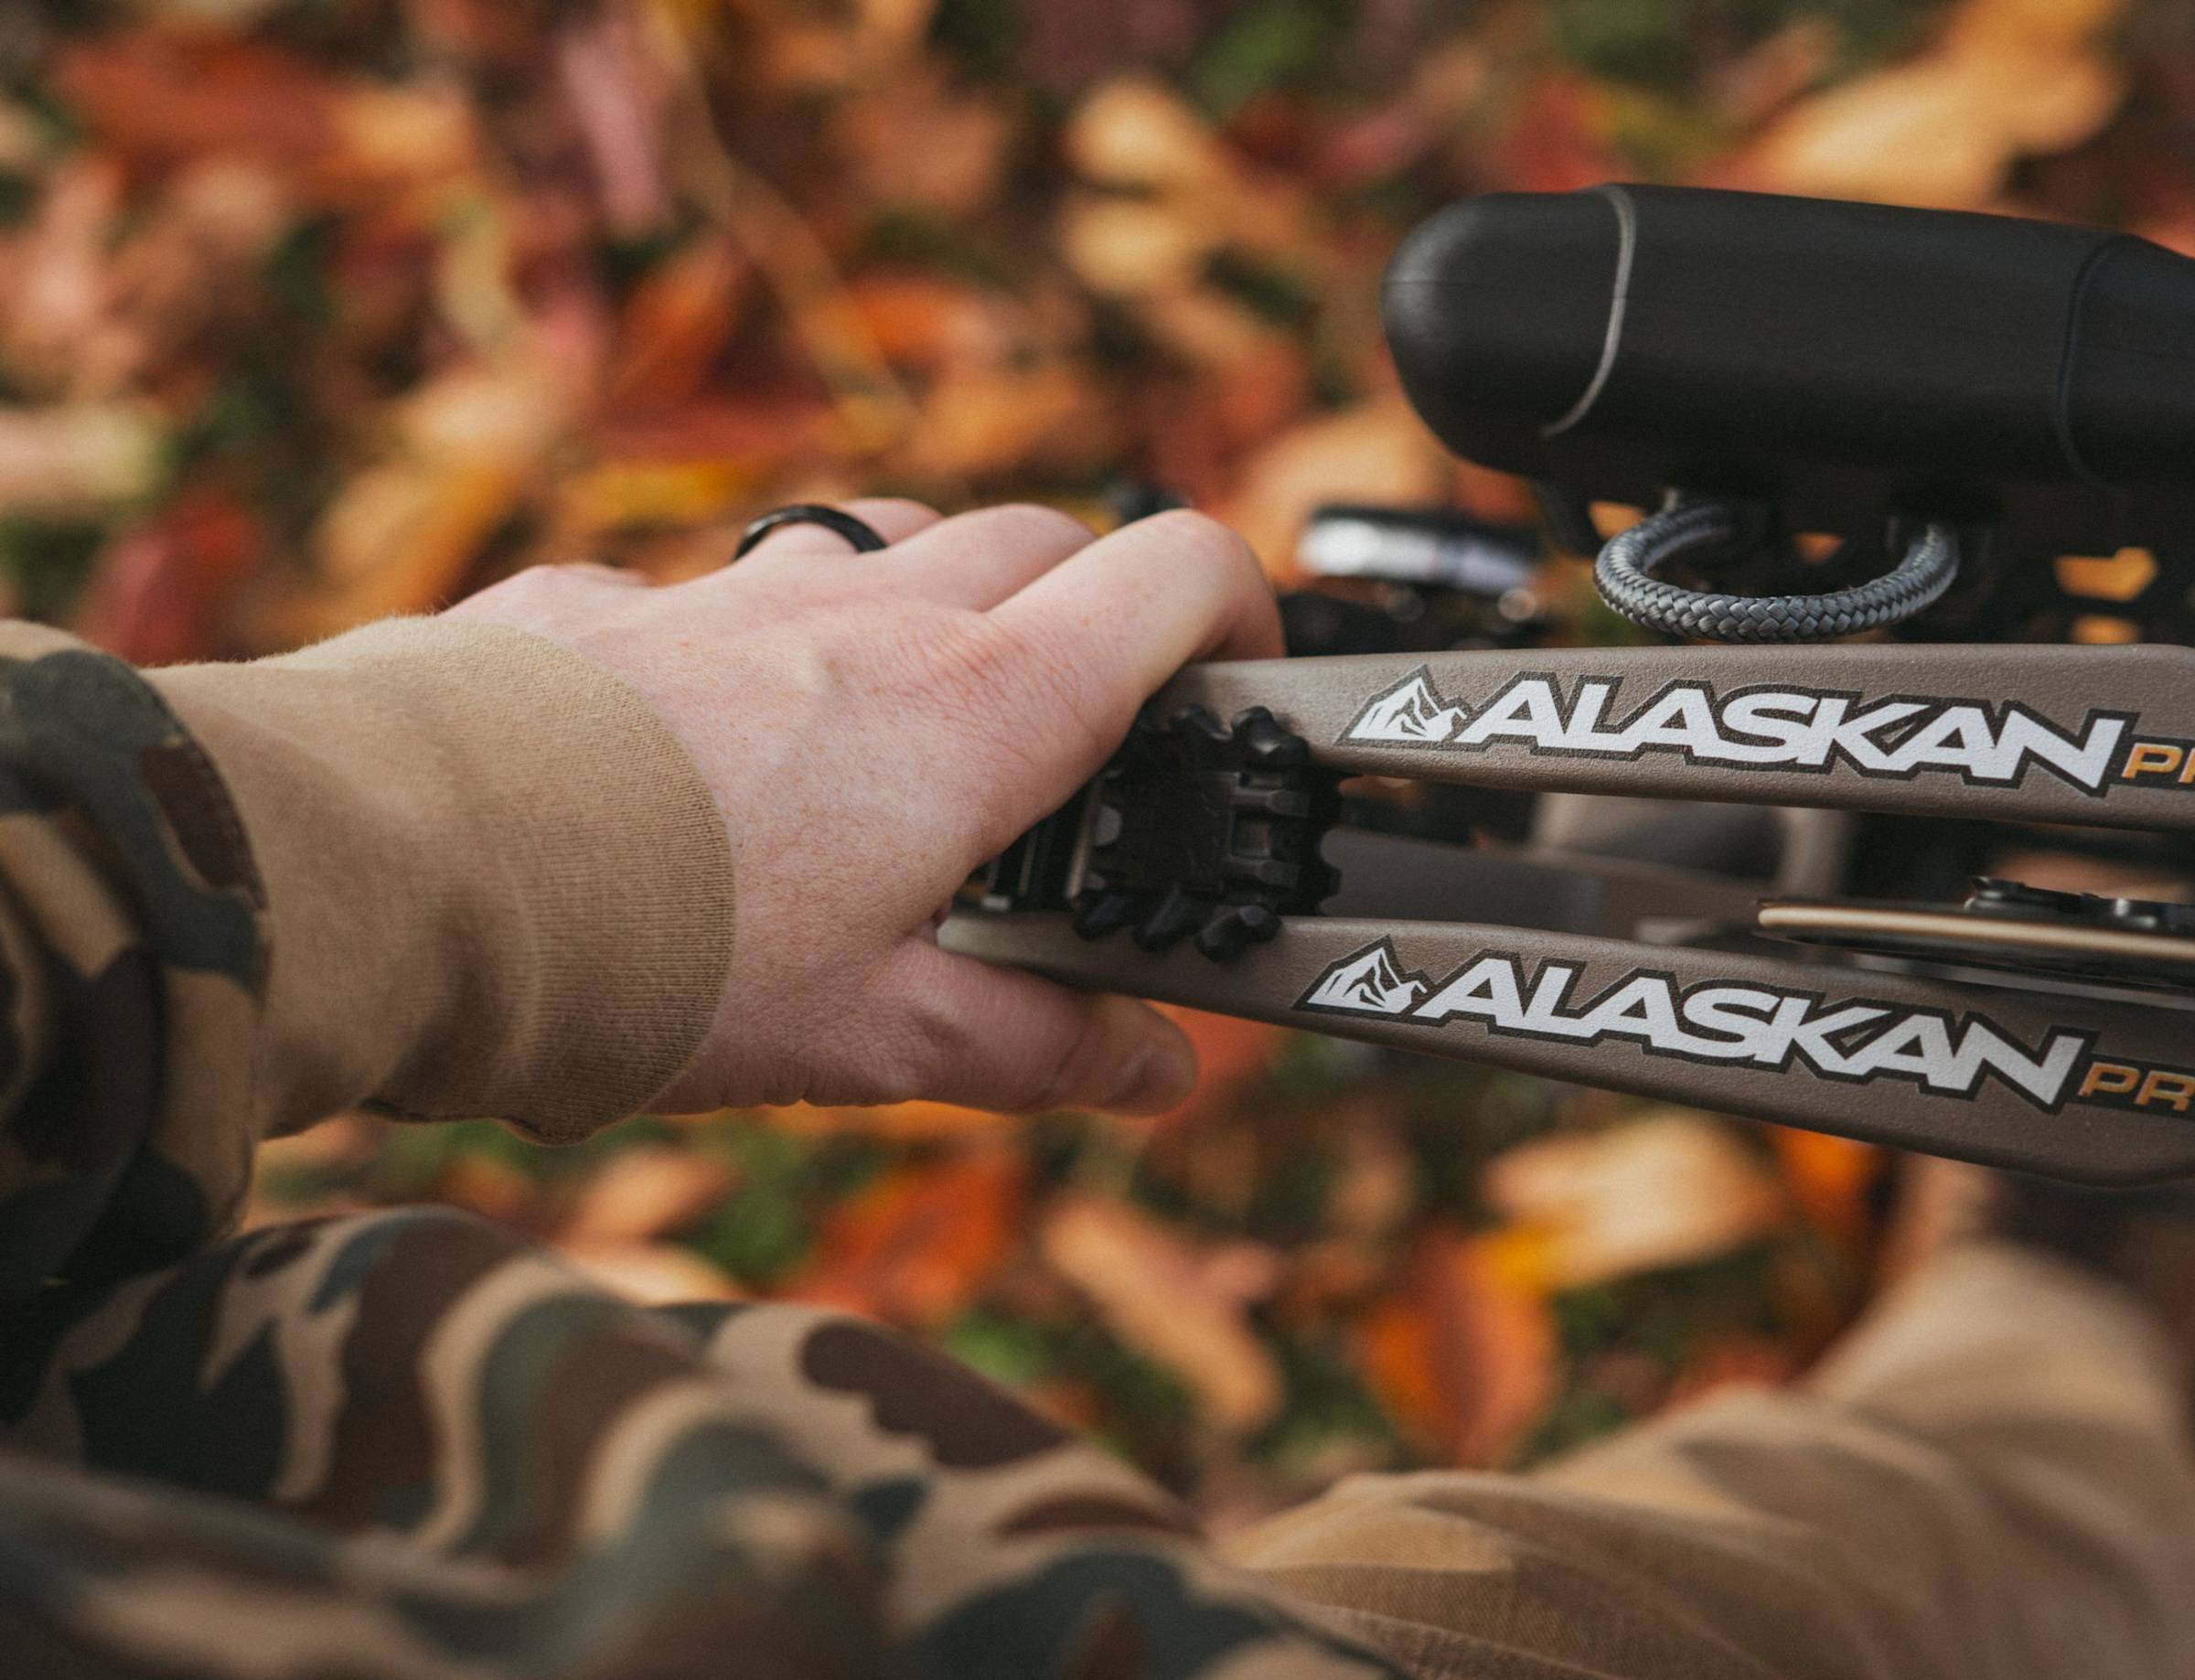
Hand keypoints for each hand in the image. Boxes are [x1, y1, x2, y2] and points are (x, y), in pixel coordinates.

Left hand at [447, 501, 1281, 1114]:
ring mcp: (734, 586)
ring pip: (886, 538)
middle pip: (1042, 535)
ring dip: (932, 600)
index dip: (1242, 603)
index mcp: (978, 711)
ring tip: (904, 736)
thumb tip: (1157, 1071)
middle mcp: (871, 612)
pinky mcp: (606, 597)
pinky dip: (759, 642)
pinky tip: (707, 757)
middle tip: (1079, 736)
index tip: (1249, 671)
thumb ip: (1035, 1046)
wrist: (394, 871)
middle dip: (1092, 607)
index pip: (1174, 572)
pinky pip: (722, 586)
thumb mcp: (873, 1039)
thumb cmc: (653, 958)